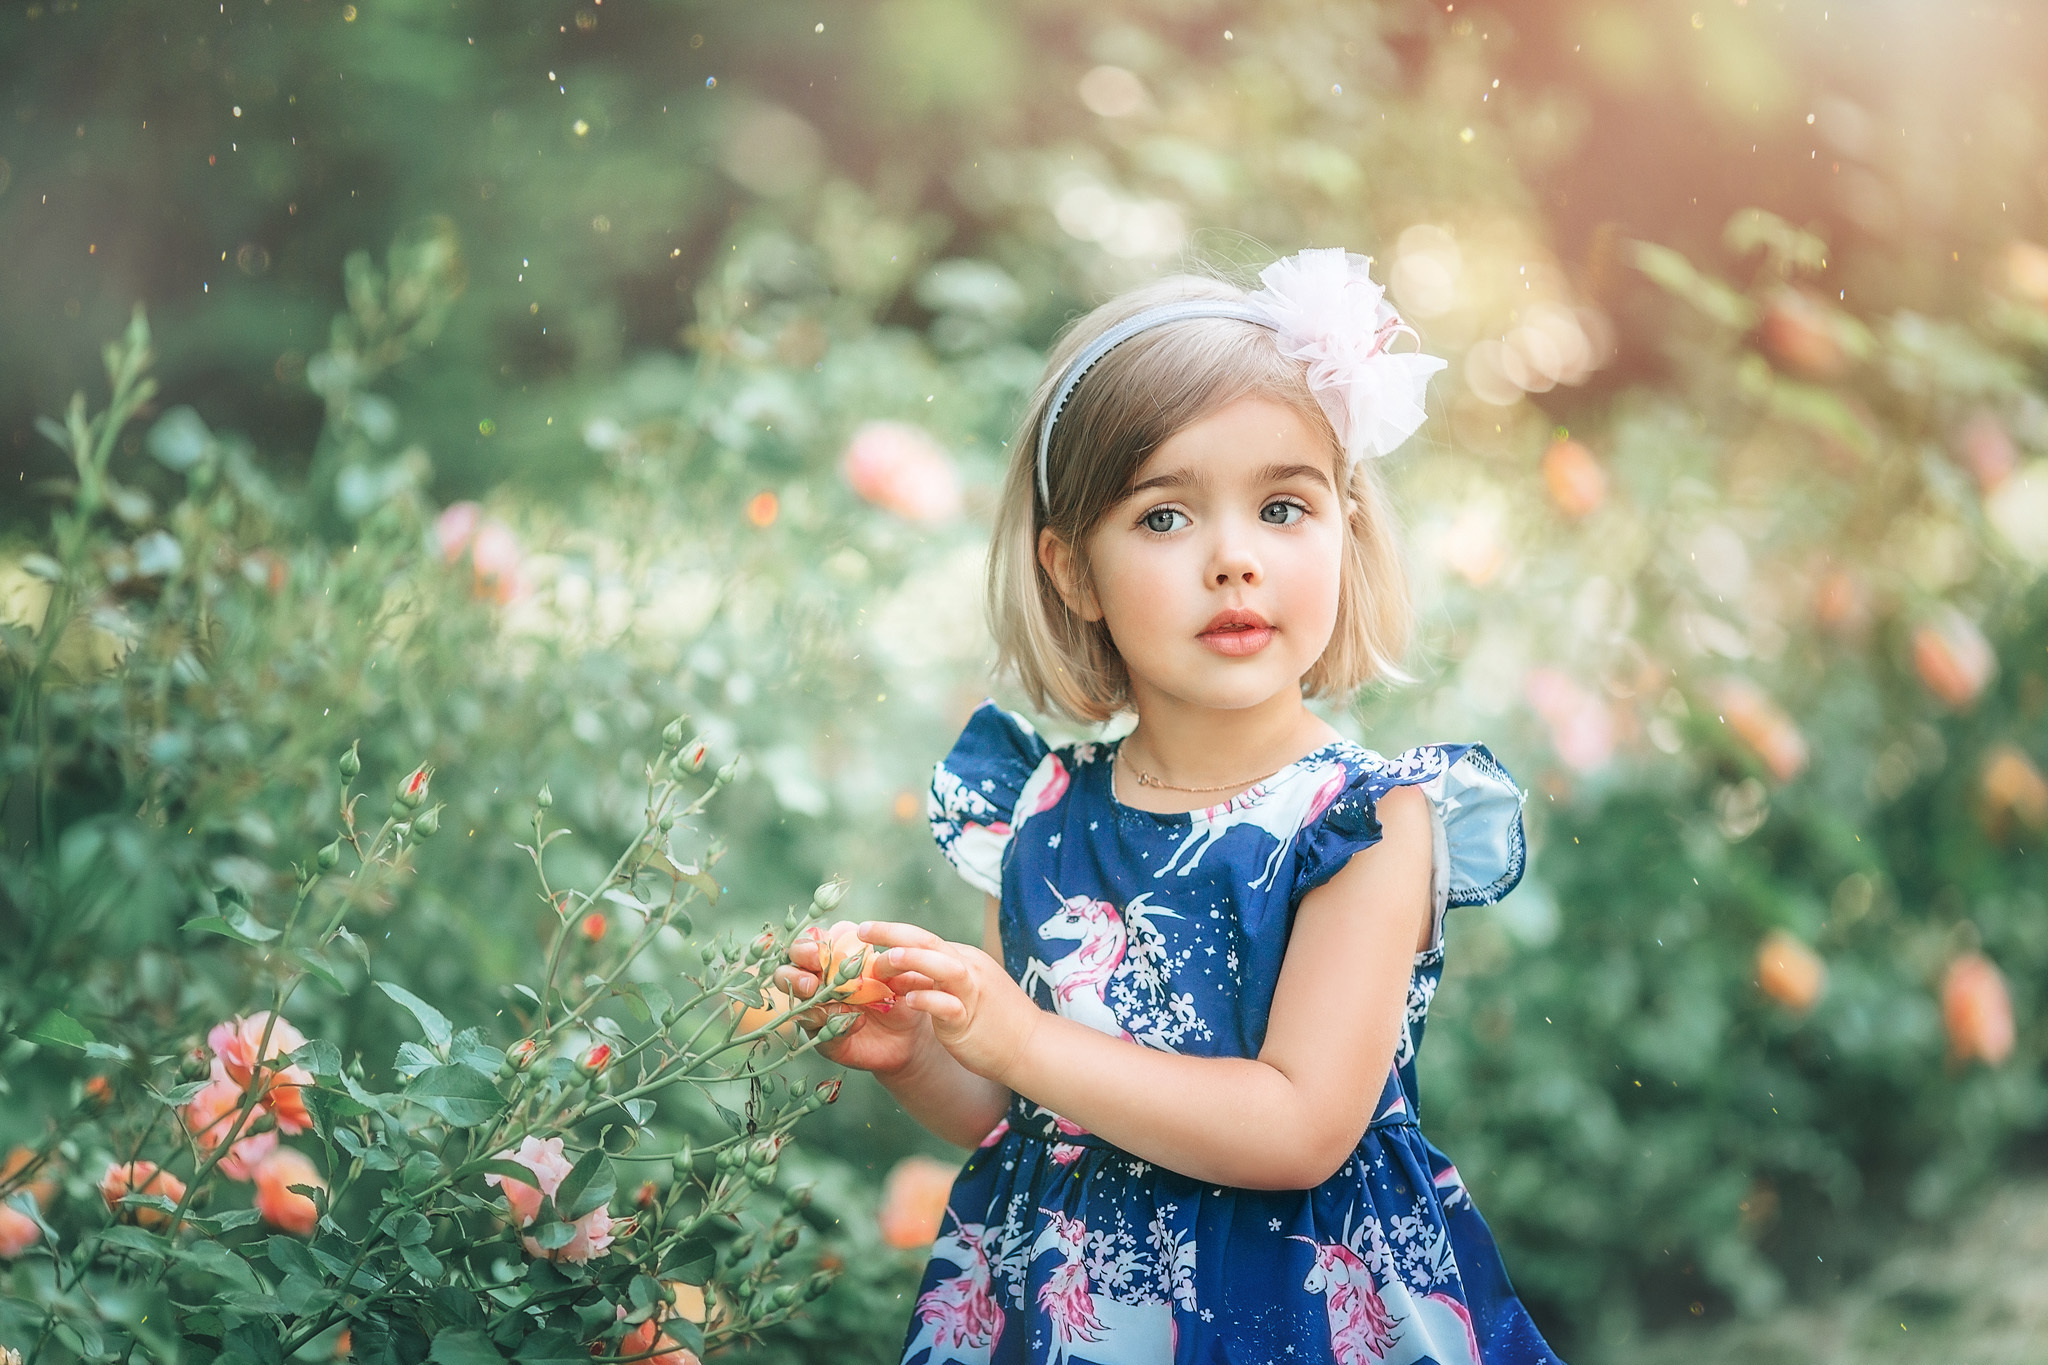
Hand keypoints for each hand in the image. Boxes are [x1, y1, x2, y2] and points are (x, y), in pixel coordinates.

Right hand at [775, 929, 934, 1076]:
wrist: (911, 1033)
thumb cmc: (899, 993)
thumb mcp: (894, 972)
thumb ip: (879, 962)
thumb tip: (869, 957)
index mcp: (831, 958)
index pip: (808, 945)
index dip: (807, 946)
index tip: (818, 951)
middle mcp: (818, 983)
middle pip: (787, 972)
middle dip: (794, 974)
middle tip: (811, 981)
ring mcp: (819, 1012)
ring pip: (797, 1004)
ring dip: (811, 1002)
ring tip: (833, 1001)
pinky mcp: (826, 1039)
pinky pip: (820, 1033)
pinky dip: (835, 1025)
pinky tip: (857, 1021)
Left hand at [857, 920, 1041, 1081]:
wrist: (1031, 1045)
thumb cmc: (993, 1018)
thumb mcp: (961, 988)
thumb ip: (933, 978)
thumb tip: (898, 972)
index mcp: (963, 958)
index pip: (924, 939)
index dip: (893, 933)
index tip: (864, 931)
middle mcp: (968, 969)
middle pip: (930, 942)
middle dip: (894, 934)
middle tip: (863, 930)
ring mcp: (971, 994)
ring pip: (944, 967)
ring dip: (915, 961)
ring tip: (887, 960)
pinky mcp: (970, 1021)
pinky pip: (949, 1006)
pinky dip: (929, 1000)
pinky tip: (910, 1000)